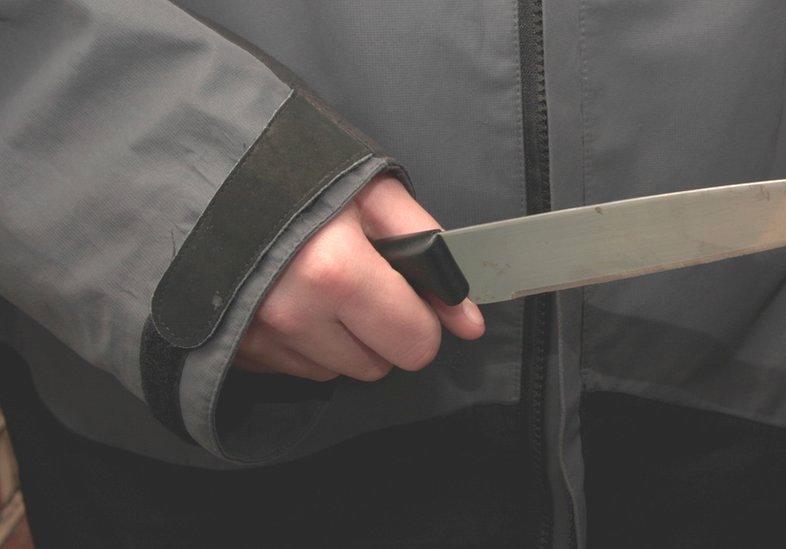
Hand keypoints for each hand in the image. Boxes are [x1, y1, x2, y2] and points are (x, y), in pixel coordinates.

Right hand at [233, 174, 484, 380]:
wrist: (202, 169)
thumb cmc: (295, 171)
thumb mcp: (373, 191)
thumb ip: (432, 253)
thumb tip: (469, 322)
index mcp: (335, 272)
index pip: (414, 344)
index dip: (423, 318)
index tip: (409, 293)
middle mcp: (293, 316)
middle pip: (378, 365)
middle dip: (383, 329)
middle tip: (362, 281)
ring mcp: (257, 338)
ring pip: (337, 370)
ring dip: (341, 338)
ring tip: (319, 283)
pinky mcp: (234, 350)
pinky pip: (295, 368)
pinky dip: (304, 342)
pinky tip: (290, 297)